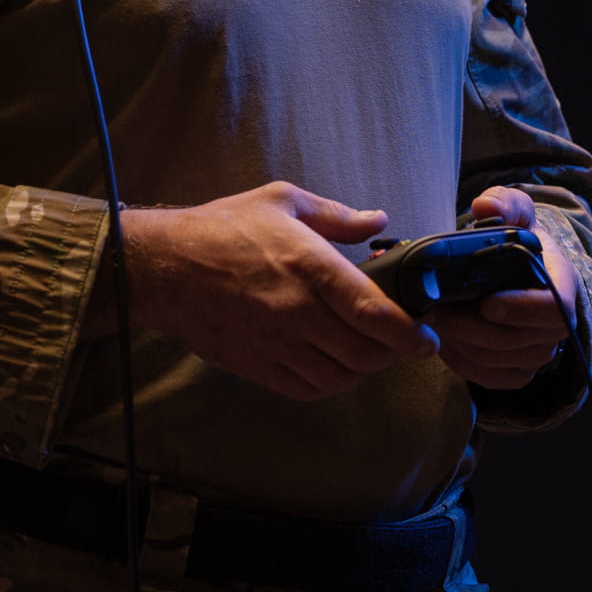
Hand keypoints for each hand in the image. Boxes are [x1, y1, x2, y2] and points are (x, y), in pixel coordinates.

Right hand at [102, 182, 440, 401]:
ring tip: (366, 352)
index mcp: (309, 265)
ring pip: (341, 377)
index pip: (374, 313)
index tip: (428, 339)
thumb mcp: (282, 201)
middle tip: (399, 341)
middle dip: (391, 353)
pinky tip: (334, 365)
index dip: (410, 334)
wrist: (163, 266)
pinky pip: (308, 389)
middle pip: (365, 353)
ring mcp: (275, 343)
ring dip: (363, 370)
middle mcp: (296, 310)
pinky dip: (332, 384)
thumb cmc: (222, 228)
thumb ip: (337, 215)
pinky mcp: (256, 365)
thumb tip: (378, 219)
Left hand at [427, 187, 573, 390]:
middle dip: (473, 328)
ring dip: (462, 344)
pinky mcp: (517, 370)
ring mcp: (538, 351)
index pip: (555, 308)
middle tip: (434, 311)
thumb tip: (485, 206)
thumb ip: (504, 202)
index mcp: (562, 283)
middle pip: (519, 340)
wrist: (522, 270)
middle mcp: (555, 324)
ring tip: (430, 322)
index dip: (522, 309)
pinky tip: (441, 341)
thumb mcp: (516, 211)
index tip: (488, 302)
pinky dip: (462, 362)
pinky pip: (490, 376)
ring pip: (499, 360)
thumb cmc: (519, 239)